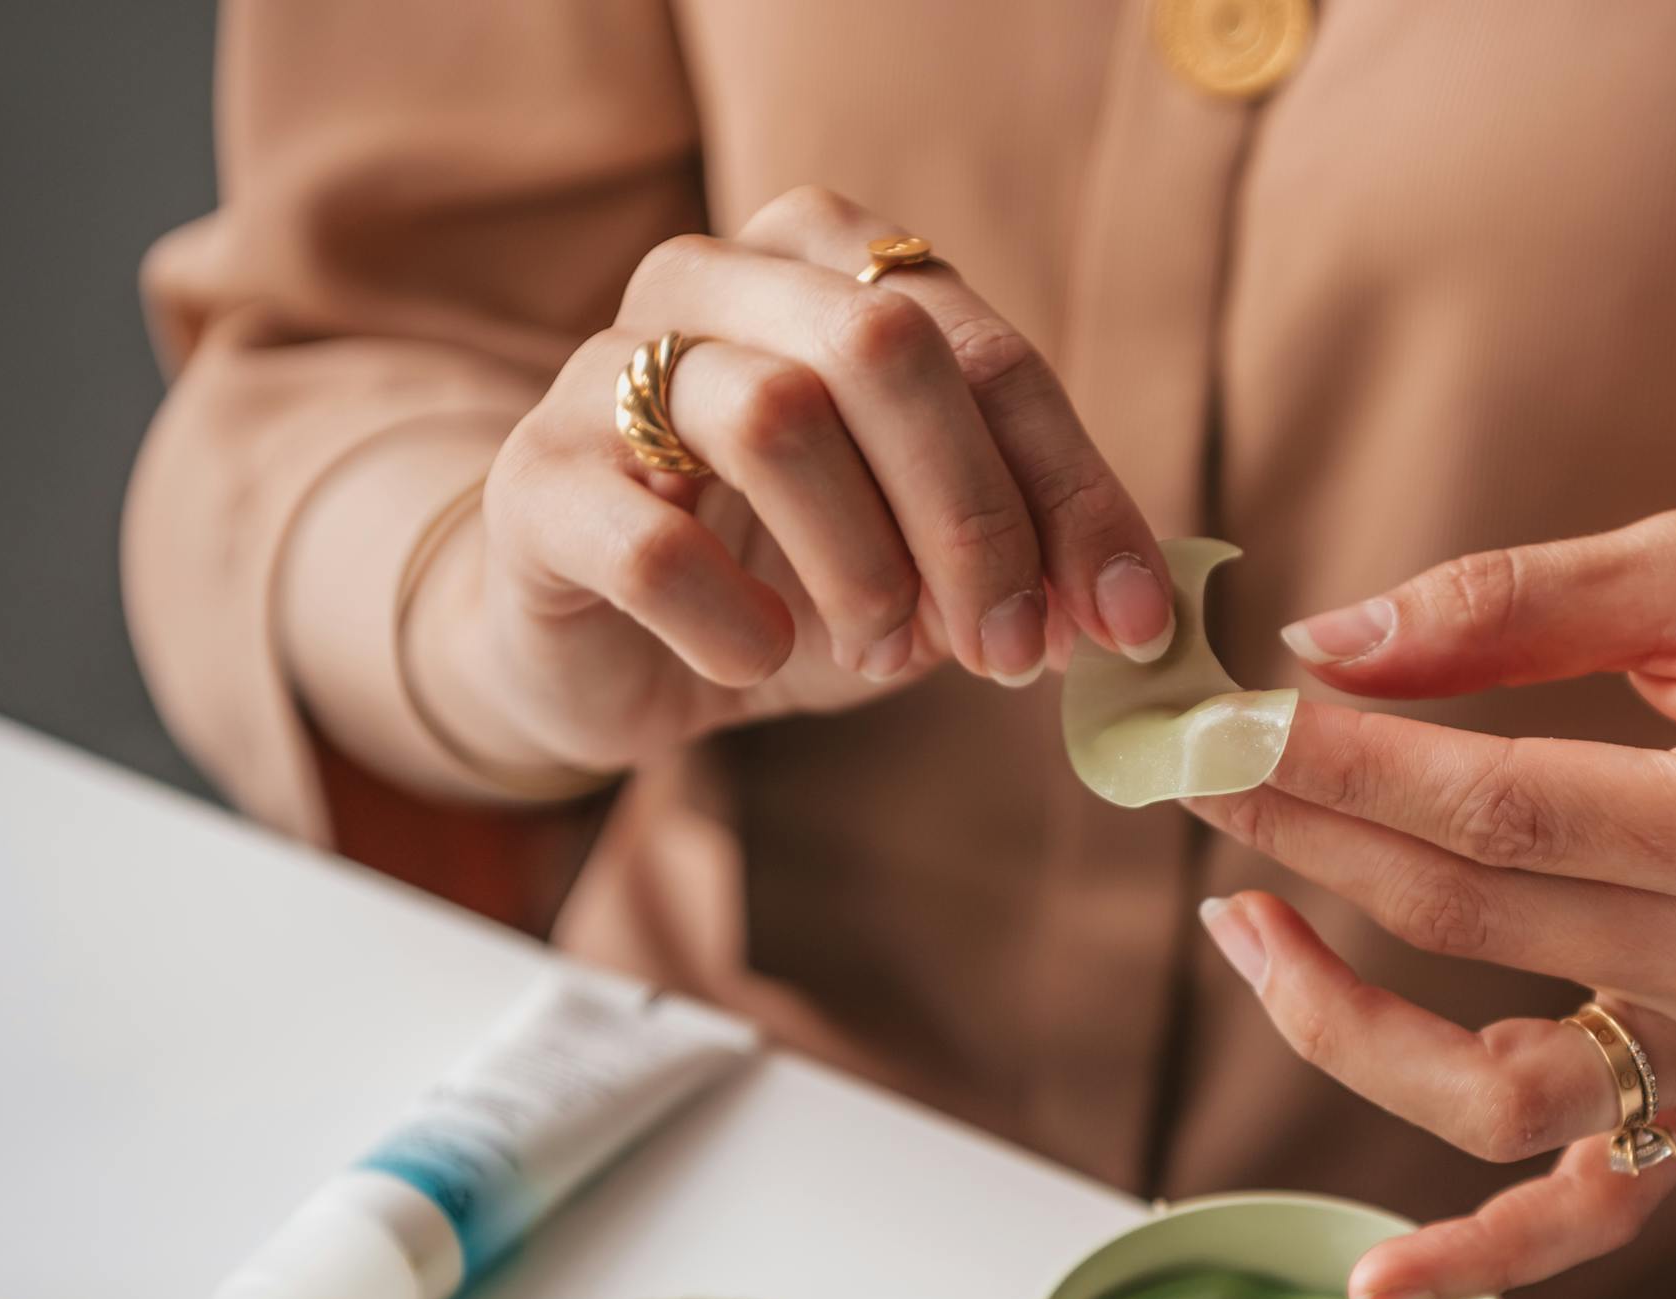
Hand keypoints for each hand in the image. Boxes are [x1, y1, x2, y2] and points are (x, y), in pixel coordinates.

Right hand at [417, 186, 1175, 775]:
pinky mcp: (535, 482)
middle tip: (1012, 655)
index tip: (1130, 622)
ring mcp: (605, 368)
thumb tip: (1140, 610)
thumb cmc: (788, 574)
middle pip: (885, 350)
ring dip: (865, 569)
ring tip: (886, 655)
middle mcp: (716, 280)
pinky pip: (653, 543)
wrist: (604, 645)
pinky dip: (738, 623)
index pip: (989, 352)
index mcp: (831, 263)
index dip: (1074, 493)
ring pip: (775, 418)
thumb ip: (1027, 551)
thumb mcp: (928, 555)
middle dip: (977, 520)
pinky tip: (759, 658)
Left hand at [1187, 509, 1675, 1298]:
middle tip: (1186, 764)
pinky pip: (1594, 1209)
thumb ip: (1515, 604)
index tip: (1216, 718)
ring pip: (1497, 1092)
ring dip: (1336, 1021)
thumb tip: (1323, 647)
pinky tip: (1370, 1281)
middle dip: (1304, 837)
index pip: (1503, 813)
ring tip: (1232, 918)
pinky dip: (1484, 1256)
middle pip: (1473, 924)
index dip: (1340, 767)